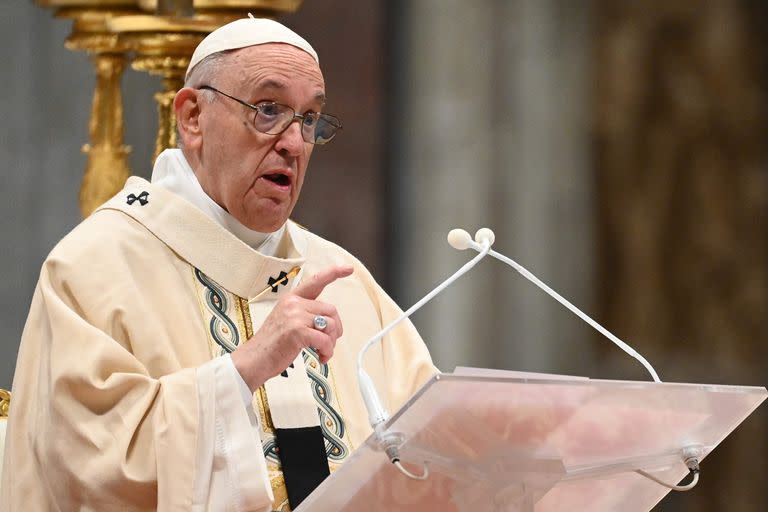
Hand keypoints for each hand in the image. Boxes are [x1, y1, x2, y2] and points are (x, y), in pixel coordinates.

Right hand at [231, 265, 353, 391]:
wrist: (253, 360)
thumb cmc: (272, 345)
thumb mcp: (286, 321)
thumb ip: (305, 315)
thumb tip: (329, 321)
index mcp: (291, 298)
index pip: (316, 281)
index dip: (334, 273)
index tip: (348, 268)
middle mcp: (293, 303)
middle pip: (331, 310)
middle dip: (335, 329)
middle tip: (328, 343)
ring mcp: (294, 316)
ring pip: (331, 325)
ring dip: (331, 342)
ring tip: (322, 351)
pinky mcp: (297, 331)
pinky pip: (324, 339)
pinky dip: (327, 351)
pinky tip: (321, 356)